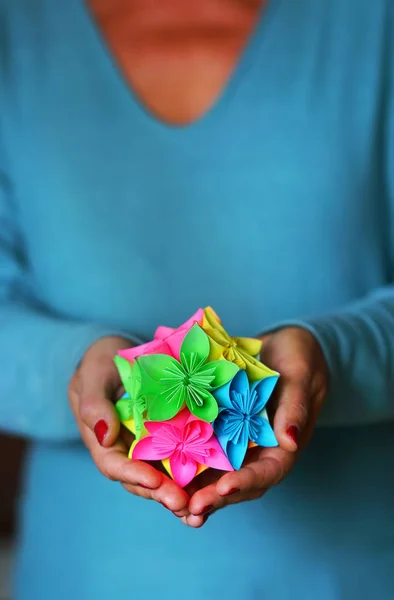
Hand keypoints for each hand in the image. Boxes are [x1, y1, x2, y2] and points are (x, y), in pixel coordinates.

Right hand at [68, 336, 189, 516]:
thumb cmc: (100, 363)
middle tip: (183, 505)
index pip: (116, 465)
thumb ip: (94, 405)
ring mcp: (150, 446)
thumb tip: (105, 436)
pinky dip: (194, 474)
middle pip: (142, 479)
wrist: (117, 355)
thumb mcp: (92, 376)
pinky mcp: (171, 436)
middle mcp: (128, 449)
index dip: (134, 475)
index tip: (155, 482)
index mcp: (104, 440)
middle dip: (162, 493)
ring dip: (180, 494)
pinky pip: (181, 456)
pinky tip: (214, 485)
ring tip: (200, 509)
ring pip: (164, 476)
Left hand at [184, 327, 327, 526]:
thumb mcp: (300, 375)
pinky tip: (162, 472)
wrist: (281, 345)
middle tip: (189, 508)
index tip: (224, 487)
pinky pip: (201, 449)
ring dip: (196, 491)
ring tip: (172, 503)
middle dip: (214, 497)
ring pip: (217, 473)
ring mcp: (237, 441)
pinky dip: (185, 463)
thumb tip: (291, 442)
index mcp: (283, 443)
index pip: (268, 471)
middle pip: (238, 482)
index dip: (246, 481)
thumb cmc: (298, 356)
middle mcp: (258, 448)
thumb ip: (295, 407)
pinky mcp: (218, 428)